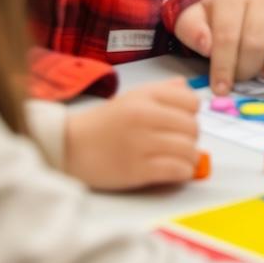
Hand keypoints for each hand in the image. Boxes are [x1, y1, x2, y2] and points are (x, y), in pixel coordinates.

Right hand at [64, 78, 199, 189]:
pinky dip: (183, 172)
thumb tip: (188, 90)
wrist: (72, 146)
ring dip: (190, 157)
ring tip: (182, 158)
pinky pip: (176, 170)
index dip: (192, 113)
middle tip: (183, 143)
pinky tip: (177, 171)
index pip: (191, 102)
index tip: (183, 121)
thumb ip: (163, 90)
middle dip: (192, 137)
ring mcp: (140, 144)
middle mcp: (144, 117)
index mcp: (146, 97)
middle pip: (192, 127)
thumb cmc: (105, 122)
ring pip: (188, 150)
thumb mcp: (133, 96)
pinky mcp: (137, 171)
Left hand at [175, 0, 263, 93]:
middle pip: (257, 41)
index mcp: (234, 0)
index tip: (220, 89)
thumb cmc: (220, 19)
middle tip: (239, 79)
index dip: (223, 67)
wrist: (248, 4)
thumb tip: (206, 45)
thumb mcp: (196, 20)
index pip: (228, 35)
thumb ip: (192, 30)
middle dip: (245, 70)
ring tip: (263, 71)